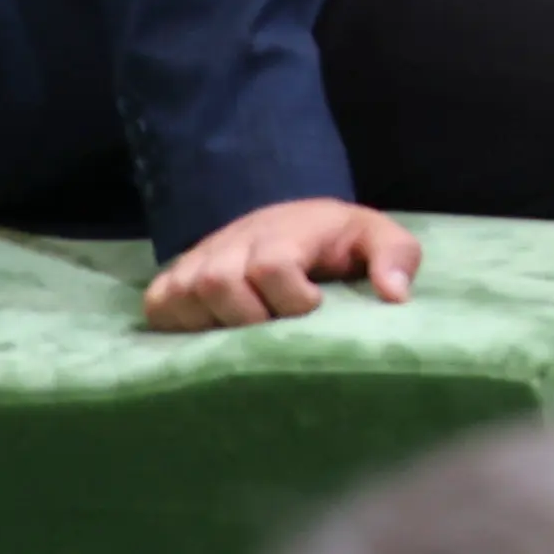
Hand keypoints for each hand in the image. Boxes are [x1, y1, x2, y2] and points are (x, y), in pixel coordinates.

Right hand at [143, 199, 419, 328]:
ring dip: (215, 324)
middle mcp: (234, 241)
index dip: (291, 298)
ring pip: (184, 295)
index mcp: (285, 230)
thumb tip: (394, 296)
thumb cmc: (335, 240)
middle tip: (274, 327)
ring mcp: (198, 260)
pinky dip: (178, 324)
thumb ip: (396, 256)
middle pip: (219, 282)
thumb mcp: (375, 237)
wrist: (290, 221)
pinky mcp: (173, 279)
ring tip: (246, 333)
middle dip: (249, 317)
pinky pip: (158, 305)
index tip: (312, 308)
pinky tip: (210, 332)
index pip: (271, 265)